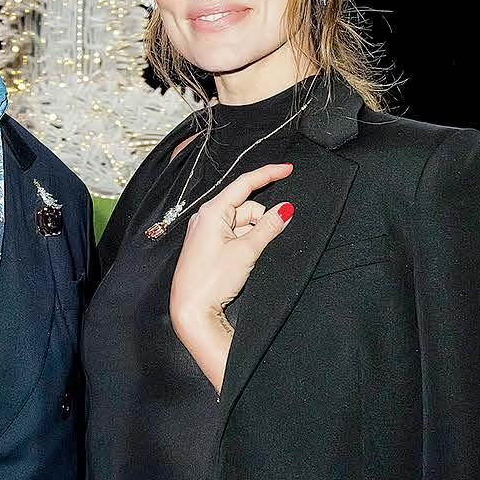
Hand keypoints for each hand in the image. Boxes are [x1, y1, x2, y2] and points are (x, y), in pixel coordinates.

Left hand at [169, 162, 293, 391]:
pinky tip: (245, 259)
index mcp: (212, 211)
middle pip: (246, 207)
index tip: (288, 169)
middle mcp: (206, 218)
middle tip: (264, 244)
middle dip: (262, 220)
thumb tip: (285, 209)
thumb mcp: (246, 251)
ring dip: (254, 235)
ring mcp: (206, 232)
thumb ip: (268, 227)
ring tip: (249, 258)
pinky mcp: (209, 246)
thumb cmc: (212, 280)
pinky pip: (234, 236)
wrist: (192, 310)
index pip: (244, 184)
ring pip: (242, 224)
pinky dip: (246, 242)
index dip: (268, 174)